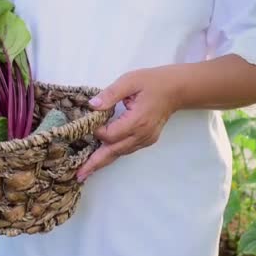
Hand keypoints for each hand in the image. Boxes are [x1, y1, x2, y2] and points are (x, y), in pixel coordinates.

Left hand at [76, 66, 181, 181]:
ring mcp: (145, 140)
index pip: (111, 134)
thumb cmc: (153, 82)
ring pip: (120, 153)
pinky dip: (113, 154)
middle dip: (95, 163)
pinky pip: (126, 149)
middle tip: (79, 175)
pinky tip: (102, 156)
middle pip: (114, 152)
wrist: (176, 89)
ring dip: (103, 161)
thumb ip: (110, 94)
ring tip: (86, 170)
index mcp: (137, 121)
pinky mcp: (147, 140)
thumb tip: (92, 105)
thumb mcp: (129, 81)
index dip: (96, 131)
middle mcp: (142, 135)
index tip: (87, 123)